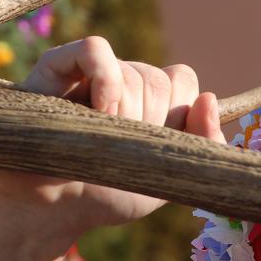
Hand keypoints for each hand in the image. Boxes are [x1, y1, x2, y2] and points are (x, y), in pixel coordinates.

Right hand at [0, 38, 224, 258]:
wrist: (51, 210)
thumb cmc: (106, 192)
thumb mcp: (165, 179)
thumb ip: (202, 145)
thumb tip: (209, 98)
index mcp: (149, 96)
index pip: (183, 80)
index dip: (177, 115)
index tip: (155, 146)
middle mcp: (122, 77)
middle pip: (160, 81)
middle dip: (148, 126)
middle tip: (118, 153)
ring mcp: (90, 70)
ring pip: (133, 73)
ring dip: (124, 117)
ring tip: (96, 144)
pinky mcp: (56, 66)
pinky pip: (95, 50)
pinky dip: (106, 79)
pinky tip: (99, 112)